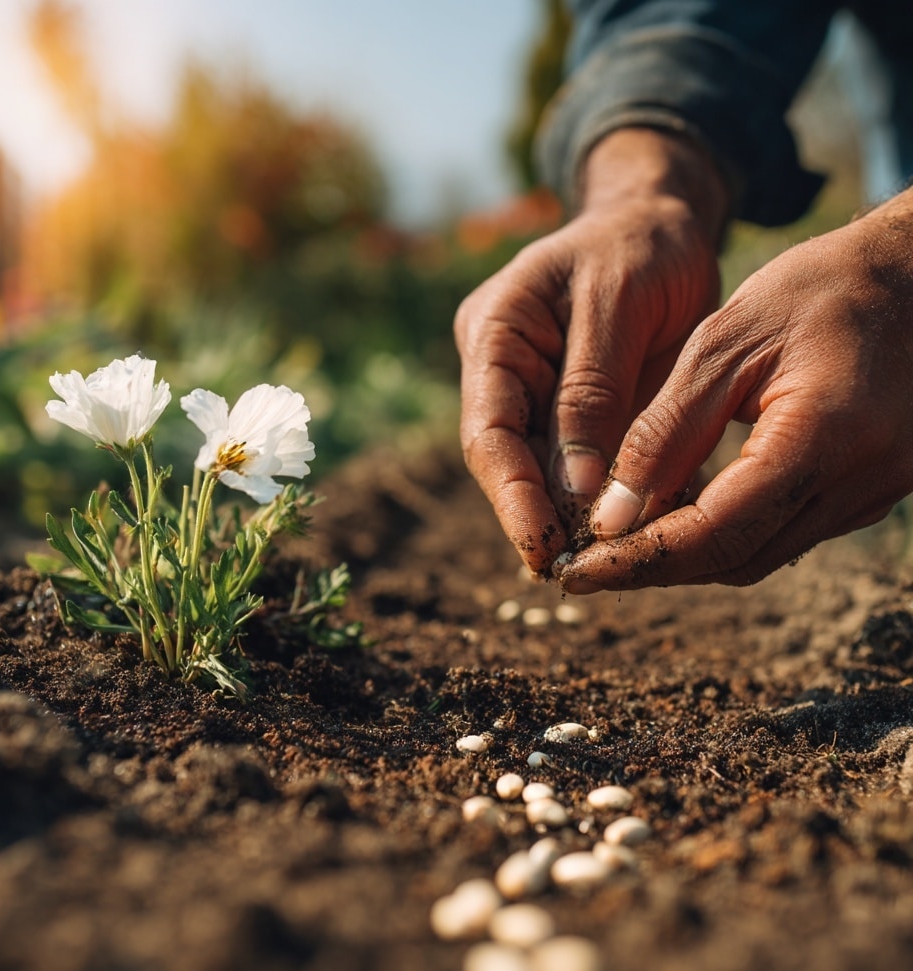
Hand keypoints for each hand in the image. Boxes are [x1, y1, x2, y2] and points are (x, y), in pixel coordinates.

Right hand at [454, 129, 725, 572]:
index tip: (542, 547)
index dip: (510, 494)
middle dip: (535, 514)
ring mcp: (531, 387)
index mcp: (496, 330)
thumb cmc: (641, 245)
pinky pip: (575, 459)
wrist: (663, 220)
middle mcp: (501, 366)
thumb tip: (574, 491)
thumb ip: (592, 394)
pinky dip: (597, 493)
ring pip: (539, 466)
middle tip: (573, 571)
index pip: (488, 428)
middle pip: (505, 456)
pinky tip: (620, 529)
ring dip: (566, 514)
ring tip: (598, 564)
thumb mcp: (618, 305)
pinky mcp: (568, 405)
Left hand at [558, 187, 912, 590]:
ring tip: (617, 542)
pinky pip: (783, 532)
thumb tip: (611, 517)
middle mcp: (860, 482)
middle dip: (654, 568)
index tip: (576, 572)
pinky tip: (675, 514)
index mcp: (824, 437)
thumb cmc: (818, 290)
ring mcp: (874, 493)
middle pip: (736, 558)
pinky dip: (723, 533)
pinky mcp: (870, 491)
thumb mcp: (726, 343)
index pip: (716, 532)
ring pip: (759, 555)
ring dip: (686, 556)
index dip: (638, 560)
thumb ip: (666, 433)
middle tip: (584, 563)